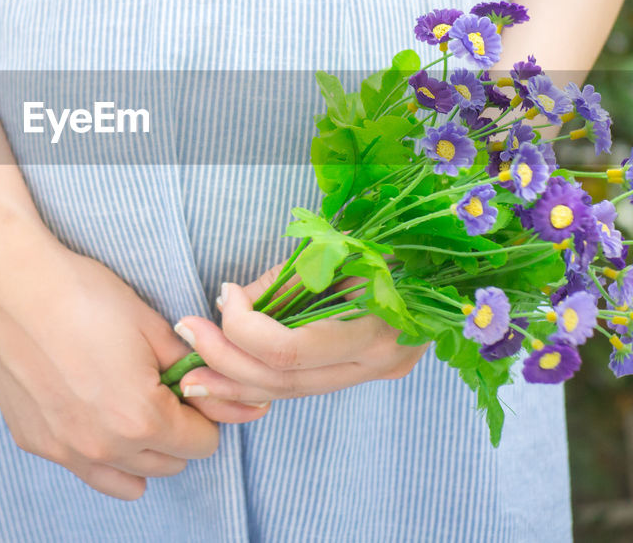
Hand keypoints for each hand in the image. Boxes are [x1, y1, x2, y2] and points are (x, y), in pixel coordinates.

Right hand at [0, 215, 269, 499]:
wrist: (11, 284)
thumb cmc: (84, 296)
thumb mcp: (153, 325)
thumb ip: (190, 368)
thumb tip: (213, 388)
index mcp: (141, 419)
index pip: (203, 443)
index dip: (203, 413)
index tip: (188, 388)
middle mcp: (103, 447)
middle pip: (169, 464)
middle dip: (175, 432)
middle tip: (159, 390)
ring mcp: (65, 450)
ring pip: (128, 477)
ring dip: (140, 449)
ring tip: (127, 403)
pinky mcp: (35, 442)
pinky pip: (84, 467)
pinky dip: (99, 450)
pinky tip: (90, 406)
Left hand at [173, 264, 430, 403]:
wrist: (446, 258)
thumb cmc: (393, 238)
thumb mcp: (339, 247)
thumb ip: (285, 281)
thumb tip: (233, 301)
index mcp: (378, 324)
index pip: (292, 350)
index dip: (243, 328)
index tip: (224, 294)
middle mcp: (378, 360)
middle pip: (283, 380)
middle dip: (224, 358)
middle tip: (187, 333)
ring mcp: (373, 372)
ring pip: (289, 394)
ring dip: (232, 381)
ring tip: (191, 371)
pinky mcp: (361, 372)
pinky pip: (302, 389)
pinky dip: (259, 384)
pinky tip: (225, 379)